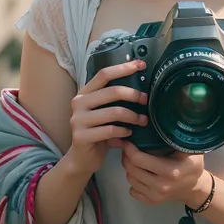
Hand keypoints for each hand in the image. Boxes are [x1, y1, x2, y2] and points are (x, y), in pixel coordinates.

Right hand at [66, 60, 148, 177]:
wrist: (81, 159)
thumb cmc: (98, 131)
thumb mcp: (103, 111)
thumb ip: (114, 99)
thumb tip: (141, 85)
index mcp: (85, 92)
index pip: (104, 74)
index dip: (123, 68)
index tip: (141, 65)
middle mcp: (78, 103)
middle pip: (112, 91)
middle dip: (133, 94)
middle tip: (146, 100)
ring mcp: (78, 120)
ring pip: (114, 112)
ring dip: (133, 116)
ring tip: (143, 121)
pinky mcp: (81, 137)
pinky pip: (110, 130)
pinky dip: (124, 131)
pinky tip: (129, 133)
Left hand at [121, 143, 210, 206]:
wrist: (195, 187)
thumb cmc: (192, 163)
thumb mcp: (189, 148)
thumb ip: (177, 136)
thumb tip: (165, 119)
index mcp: (170, 171)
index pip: (139, 159)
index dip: (129, 148)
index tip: (128, 140)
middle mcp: (161, 186)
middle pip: (132, 169)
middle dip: (127, 156)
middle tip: (129, 146)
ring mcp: (156, 196)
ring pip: (130, 179)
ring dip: (129, 167)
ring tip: (134, 157)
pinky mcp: (152, 202)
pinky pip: (133, 190)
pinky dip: (133, 179)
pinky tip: (139, 171)